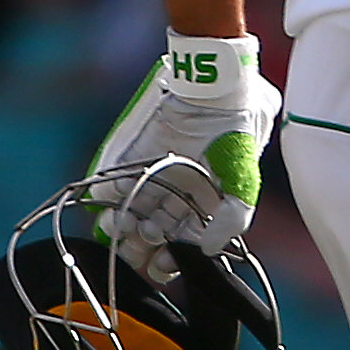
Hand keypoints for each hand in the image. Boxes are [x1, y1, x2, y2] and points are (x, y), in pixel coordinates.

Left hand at [86, 33, 281, 280]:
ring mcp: (155, 174)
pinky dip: (107, 196)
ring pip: (132, 211)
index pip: (185, 241)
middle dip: (142, 246)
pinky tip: (105, 203)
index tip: (161, 265)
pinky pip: (115, 182)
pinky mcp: (134, 156)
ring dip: (122, 224)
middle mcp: (180, 191)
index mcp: (208, 200)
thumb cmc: (236, 128)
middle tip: (135, 249)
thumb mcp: (244, 173)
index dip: (172, 257)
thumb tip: (207, 249)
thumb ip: (234, 215)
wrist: (214, 84)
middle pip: (155, 232)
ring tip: (118, 226)